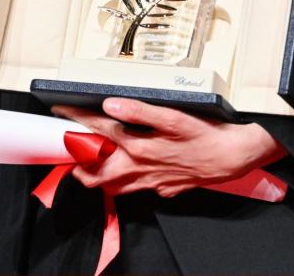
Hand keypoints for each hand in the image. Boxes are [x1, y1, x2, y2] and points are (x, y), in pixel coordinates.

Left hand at [53, 97, 286, 197]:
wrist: (233, 157)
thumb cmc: (206, 134)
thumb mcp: (174, 116)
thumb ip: (140, 110)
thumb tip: (110, 103)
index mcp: (138, 146)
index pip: (97, 132)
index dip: (75, 119)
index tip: (60, 110)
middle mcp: (140, 168)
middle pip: (94, 173)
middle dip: (76, 161)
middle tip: (69, 145)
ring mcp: (150, 182)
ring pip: (111, 186)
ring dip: (95, 174)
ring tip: (88, 159)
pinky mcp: (161, 188)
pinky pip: (133, 189)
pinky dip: (120, 181)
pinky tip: (124, 169)